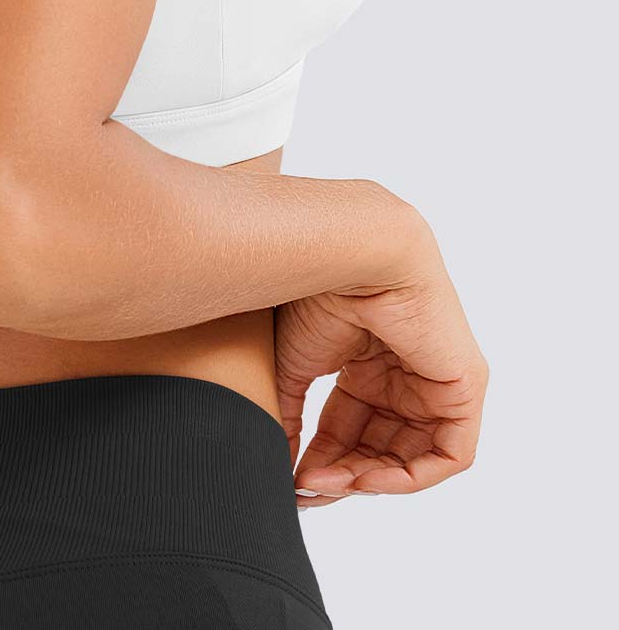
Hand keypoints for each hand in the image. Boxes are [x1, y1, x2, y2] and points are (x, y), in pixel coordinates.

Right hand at [273, 206, 488, 506]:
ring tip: (331, 481)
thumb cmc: (317, 292)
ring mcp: (436, 381)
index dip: (323, 458)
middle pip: (380, 446)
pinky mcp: (463, 385)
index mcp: (368, 363)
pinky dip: (410, 475)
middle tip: (310, 486)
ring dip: (371, 478)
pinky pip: (450, 452)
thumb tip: (277, 465)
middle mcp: (405, 374)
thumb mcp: (293, 367)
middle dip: (344, 473)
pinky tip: (366, 476)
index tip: (292, 479)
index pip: (350, 428)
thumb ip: (288, 417)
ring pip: (414, 455)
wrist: (348, 253)